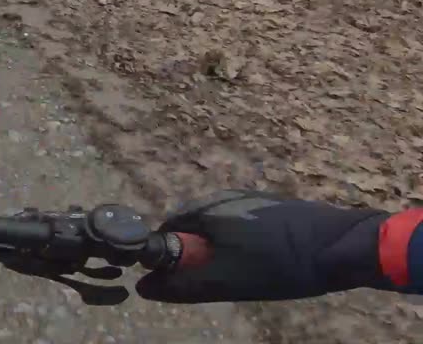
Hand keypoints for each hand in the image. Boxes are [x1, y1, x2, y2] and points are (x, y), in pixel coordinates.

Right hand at [136, 190, 388, 302]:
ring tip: (241, 273)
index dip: (169, 256)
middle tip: (215, 280)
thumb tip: (142, 288)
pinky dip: (242, 243)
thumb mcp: (225, 281)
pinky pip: (243, 224)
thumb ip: (182, 285)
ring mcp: (250, 197)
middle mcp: (222, 196)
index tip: (183, 278)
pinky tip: (263, 261)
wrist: (340, 246)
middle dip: (197, 253)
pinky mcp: (272, 205)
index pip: (168, 229)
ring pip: (220, 227)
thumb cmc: (277, 264)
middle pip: (194, 227)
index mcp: (206, 208)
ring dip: (221, 249)